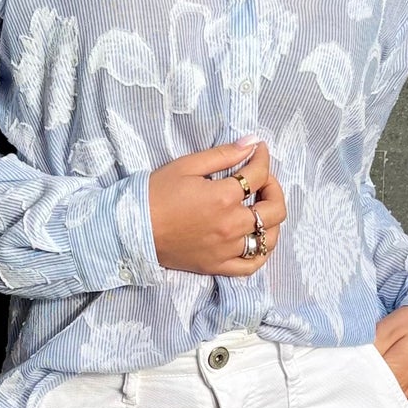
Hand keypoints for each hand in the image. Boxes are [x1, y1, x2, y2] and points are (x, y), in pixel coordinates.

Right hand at [146, 137, 286, 275]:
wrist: (133, 229)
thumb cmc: (156, 194)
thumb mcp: (187, 166)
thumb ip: (223, 154)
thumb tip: (252, 142)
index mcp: (224, 197)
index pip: (259, 173)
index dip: (263, 157)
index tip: (258, 150)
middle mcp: (231, 225)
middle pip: (275, 208)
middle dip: (274, 187)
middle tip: (262, 179)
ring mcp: (227, 249)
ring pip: (269, 238)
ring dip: (272, 220)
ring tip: (261, 208)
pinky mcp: (218, 265)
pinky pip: (251, 265)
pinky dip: (261, 252)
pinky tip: (257, 239)